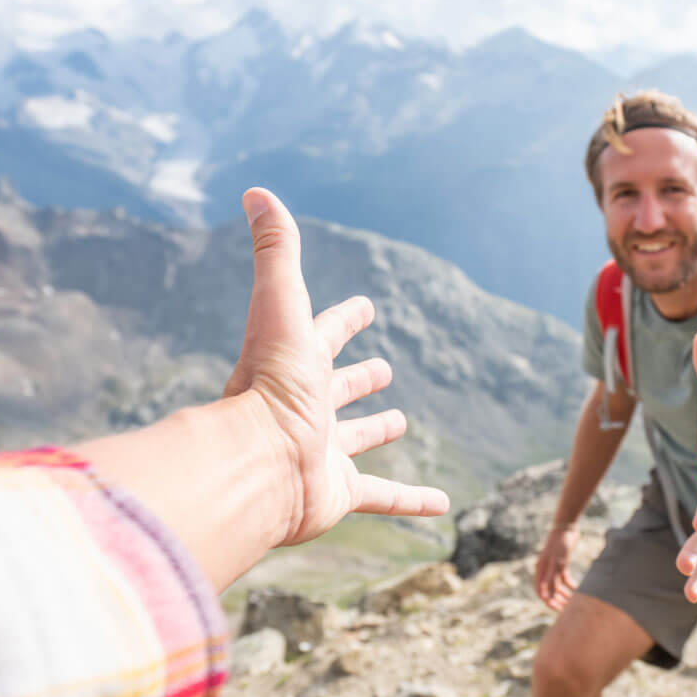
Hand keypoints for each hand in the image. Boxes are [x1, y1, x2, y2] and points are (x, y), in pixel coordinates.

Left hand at [225, 188, 449, 545]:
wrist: (255, 466)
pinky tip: (442, 506)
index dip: (344, 319)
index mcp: (295, 364)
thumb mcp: (280, 306)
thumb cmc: (267, 385)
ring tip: (398, 421)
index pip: (322, 332)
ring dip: (375, 431)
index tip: (365, 307)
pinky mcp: (338, 493)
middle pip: (336, 388)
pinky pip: (383, 496)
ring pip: (354, 440)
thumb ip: (275, 250)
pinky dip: (412, 500)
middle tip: (381, 369)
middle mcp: (307, 408)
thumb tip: (254, 190)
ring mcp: (322, 453)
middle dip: (357, 377)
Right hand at [535, 523, 581, 610]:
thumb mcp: (558, 561)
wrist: (567, 526)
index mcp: (541, 570)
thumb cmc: (560, 543)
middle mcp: (545, 570)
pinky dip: (570, 585)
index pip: (541, 592)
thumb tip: (548, 595)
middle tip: (569, 610)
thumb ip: (553, 578)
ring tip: (574, 602)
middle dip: (558, 600)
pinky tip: (578, 589)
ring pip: (557, 586)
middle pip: (550, 591)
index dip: (549, 602)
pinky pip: (564, 579)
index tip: (558, 610)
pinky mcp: (561, 564)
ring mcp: (553, 568)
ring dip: (564, 594)